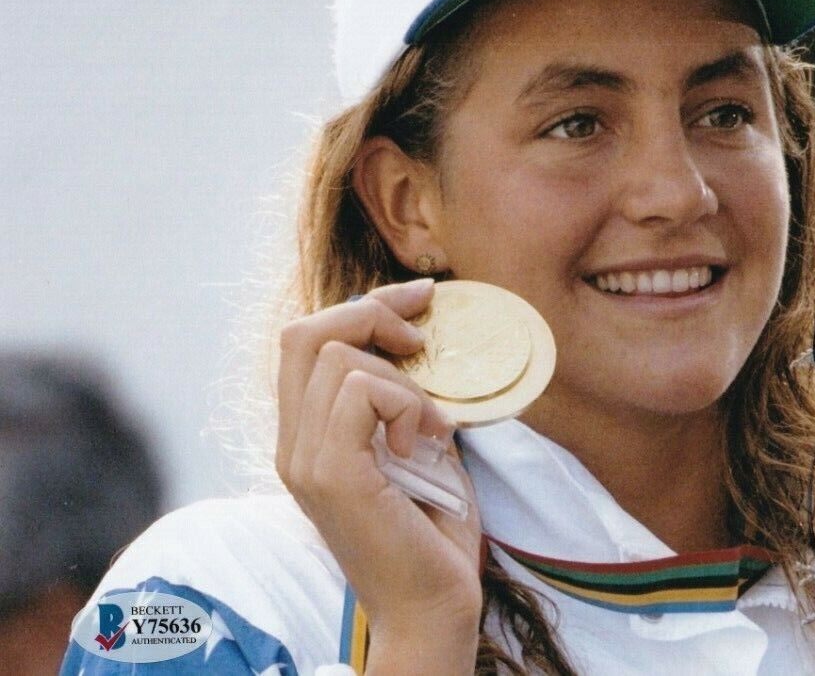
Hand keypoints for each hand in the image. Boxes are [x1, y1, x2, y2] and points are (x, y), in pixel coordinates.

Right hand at [276, 279, 482, 662]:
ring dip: (403, 379)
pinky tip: (423, 443)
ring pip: (338, 358)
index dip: (364, 305)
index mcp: (306, 434)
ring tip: (432, 426)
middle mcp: (292, 444)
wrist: (431, 604)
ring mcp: (304, 460)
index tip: (421, 300)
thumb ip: (401, 396)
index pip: (305, 339)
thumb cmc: (433, 528)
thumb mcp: (417, 443)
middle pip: (303, 333)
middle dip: (373, 314)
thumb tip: (423, 334)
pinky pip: (359, 392)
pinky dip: (404, 402)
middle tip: (423, 341)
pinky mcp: (331, 474)